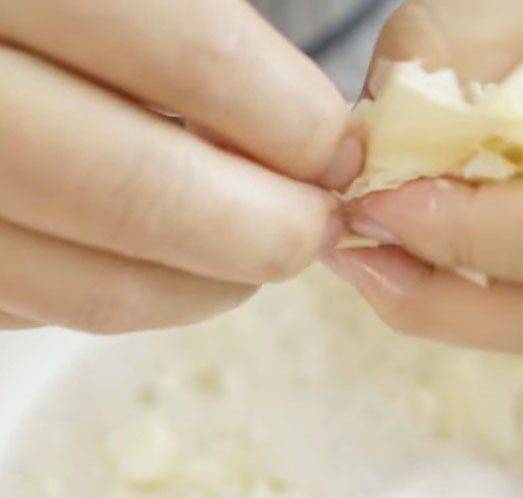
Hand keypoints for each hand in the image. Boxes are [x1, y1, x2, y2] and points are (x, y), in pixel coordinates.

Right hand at [0, 0, 360, 331]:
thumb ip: (192, 27)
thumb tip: (314, 130)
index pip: (193, 54)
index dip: (295, 121)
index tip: (341, 148)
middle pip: (142, 196)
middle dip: (269, 228)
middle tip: (319, 224)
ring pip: (95, 288)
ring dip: (210, 285)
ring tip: (261, 250)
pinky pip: (46, 308)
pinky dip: (134, 295)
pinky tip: (167, 258)